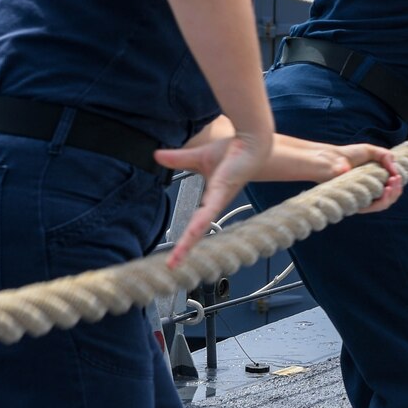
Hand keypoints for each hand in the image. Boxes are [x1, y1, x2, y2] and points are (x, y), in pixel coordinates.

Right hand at [156, 131, 272, 267]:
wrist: (250, 141)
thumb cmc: (232, 151)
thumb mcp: (198, 158)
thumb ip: (178, 160)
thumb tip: (157, 155)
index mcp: (211, 201)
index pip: (195, 225)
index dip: (185, 241)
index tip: (175, 255)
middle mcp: (215, 206)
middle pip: (197, 233)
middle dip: (185, 251)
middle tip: (171, 267)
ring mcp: (218, 201)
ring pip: (200, 228)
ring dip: (188, 245)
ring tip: (175, 261)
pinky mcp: (222, 193)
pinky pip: (207, 212)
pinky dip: (198, 224)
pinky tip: (190, 236)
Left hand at [339, 144, 404, 213]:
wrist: (330, 159)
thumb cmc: (348, 155)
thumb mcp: (371, 151)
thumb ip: (386, 156)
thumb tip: (396, 171)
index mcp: (375, 182)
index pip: (391, 189)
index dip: (397, 185)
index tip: (397, 176)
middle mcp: (369, 192)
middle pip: (389, 198)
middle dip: (396, 190)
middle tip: (396, 179)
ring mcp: (363, 199)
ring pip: (383, 204)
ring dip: (391, 196)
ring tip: (391, 185)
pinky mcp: (355, 203)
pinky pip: (372, 207)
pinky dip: (382, 200)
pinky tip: (385, 190)